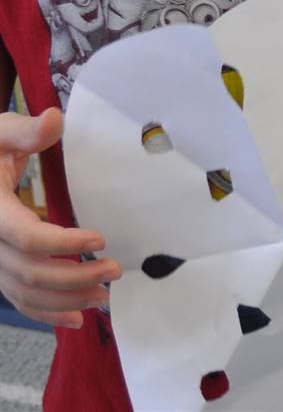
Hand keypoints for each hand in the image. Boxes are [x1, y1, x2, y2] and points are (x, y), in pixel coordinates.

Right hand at [0, 109, 118, 327]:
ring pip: (23, 291)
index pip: (25, 236)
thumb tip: (55, 120)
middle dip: (73, 276)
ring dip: (65, 300)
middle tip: (115, 270)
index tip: (100, 239)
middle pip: (28, 271)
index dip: (62, 243)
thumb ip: (26, 132)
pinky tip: (77, 318)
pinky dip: (45, 312)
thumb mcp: (0, 132)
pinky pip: (17, 298)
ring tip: (105, 297)